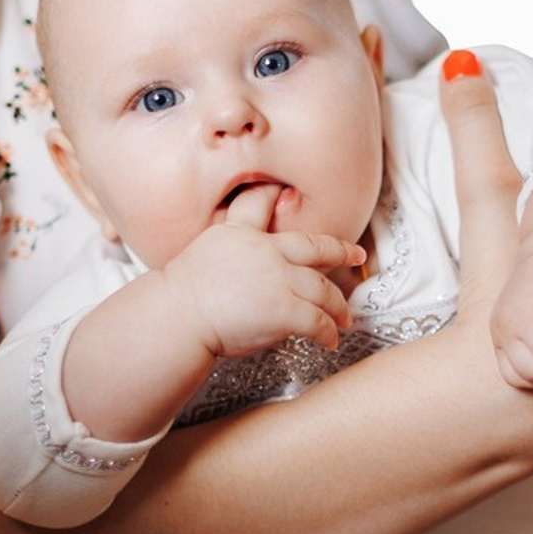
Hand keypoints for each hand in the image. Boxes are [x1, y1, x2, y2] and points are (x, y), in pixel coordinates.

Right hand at [161, 183, 363, 358]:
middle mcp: (266, 251)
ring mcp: (278, 279)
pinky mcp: (284, 309)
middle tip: (357, 255)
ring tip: (343, 318)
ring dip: (337, 307)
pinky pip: (317, 322)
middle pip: (315, 247)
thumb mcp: (203, 253)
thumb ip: (230, 246)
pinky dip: (327, 333)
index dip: (276, 195)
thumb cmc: (181, 296)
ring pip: (324, 290)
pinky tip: (329, 341)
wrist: (175, 317)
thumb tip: (247, 259)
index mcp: (241, 233)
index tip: (290, 191)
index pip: (260, 204)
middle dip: (341, 250)